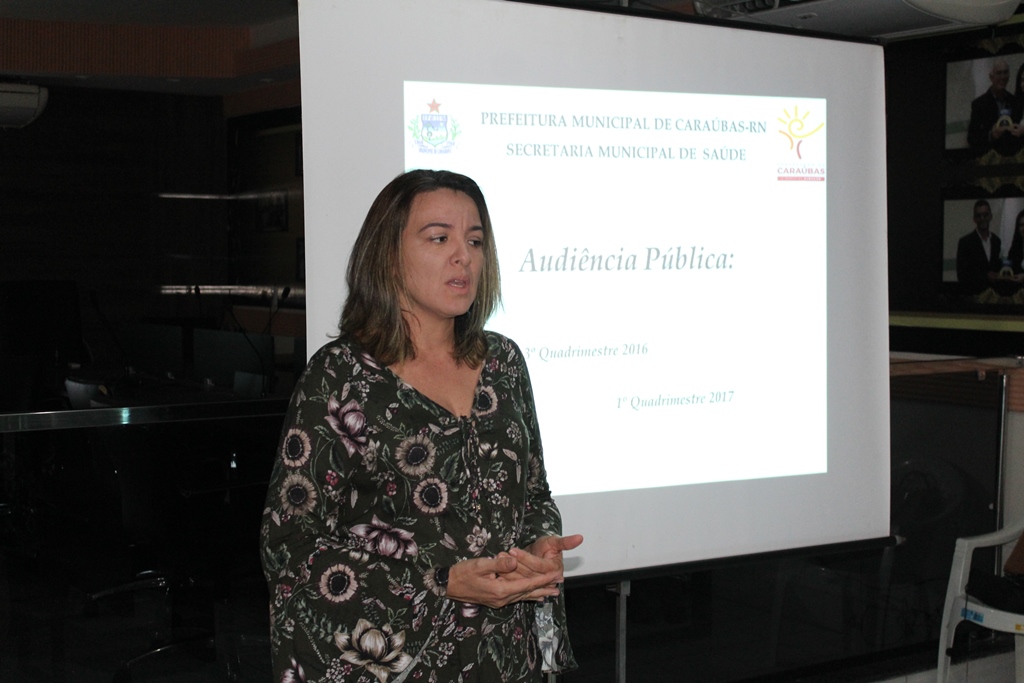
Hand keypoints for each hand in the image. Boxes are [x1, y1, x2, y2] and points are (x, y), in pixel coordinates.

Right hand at [445, 554, 561, 608]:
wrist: (448, 585)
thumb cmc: (462, 573)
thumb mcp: (480, 565)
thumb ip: (498, 563)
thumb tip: (514, 560)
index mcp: (500, 590)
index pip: (526, 584)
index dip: (542, 579)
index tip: (554, 574)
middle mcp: (502, 599)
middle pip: (527, 593)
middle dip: (544, 588)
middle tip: (559, 585)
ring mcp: (499, 601)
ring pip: (523, 597)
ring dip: (537, 593)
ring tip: (551, 592)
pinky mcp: (495, 600)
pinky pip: (516, 598)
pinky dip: (527, 595)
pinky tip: (533, 596)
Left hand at [504, 534, 584, 593]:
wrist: (541, 554)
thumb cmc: (548, 546)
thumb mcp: (556, 541)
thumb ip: (566, 542)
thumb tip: (580, 537)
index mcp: (554, 571)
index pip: (538, 565)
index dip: (525, 558)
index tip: (513, 550)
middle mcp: (546, 580)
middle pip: (528, 573)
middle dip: (513, 564)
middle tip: (501, 555)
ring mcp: (536, 585)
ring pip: (520, 578)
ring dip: (507, 569)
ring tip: (499, 558)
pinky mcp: (527, 586)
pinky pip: (516, 582)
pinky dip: (507, 575)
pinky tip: (497, 569)